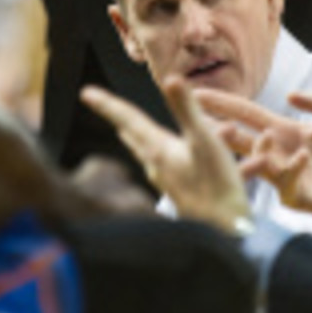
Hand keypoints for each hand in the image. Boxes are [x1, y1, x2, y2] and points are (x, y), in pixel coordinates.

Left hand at [81, 78, 250, 233]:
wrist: (226, 233)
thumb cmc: (216, 186)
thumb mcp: (204, 141)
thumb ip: (186, 110)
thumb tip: (171, 79)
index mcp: (158, 149)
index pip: (127, 119)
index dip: (107, 104)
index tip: (85, 93)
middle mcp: (157, 165)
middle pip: (134, 137)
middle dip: (122, 122)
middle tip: (108, 111)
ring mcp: (168, 181)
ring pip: (151, 153)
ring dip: (144, 138)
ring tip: (134, 131)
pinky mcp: (182, 193)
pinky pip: (175, 167)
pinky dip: (175, 155)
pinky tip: (181, 157)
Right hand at [196, 89, 311, 221]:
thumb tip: (289, 95)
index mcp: (285, 131)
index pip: (247, 114)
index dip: (224, 104)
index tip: (198, 93)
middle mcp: (279, 152)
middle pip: (241, 139)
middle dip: (219, 130)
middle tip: (199, 122)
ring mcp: (285, 176)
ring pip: (257, 162)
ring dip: (256, 148)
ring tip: (260, 136)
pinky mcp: (297, 196)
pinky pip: (284, 182)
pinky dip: (291, 168)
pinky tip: (304, 156)